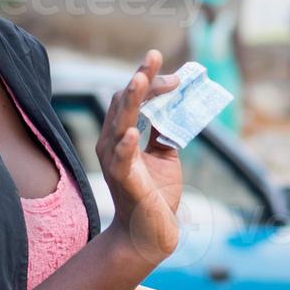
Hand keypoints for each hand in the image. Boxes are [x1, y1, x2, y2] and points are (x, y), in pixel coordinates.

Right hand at [97, 50, 183, 264]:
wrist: (150, 234)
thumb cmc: (155, 194)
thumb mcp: (164, 155)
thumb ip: (164, 131)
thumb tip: (175, 106)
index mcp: (121, 136)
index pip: (132, 99)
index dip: (152, 83)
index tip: (177, 78)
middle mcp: (112, 144)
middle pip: (124, 103)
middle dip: (141, 79)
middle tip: (154, 55)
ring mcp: (115, 161)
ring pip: (120, 124)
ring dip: (132, 101)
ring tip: (140, 80)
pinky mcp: (123, 180)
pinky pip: (121, 160)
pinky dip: (126, 145)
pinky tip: (133, 133)